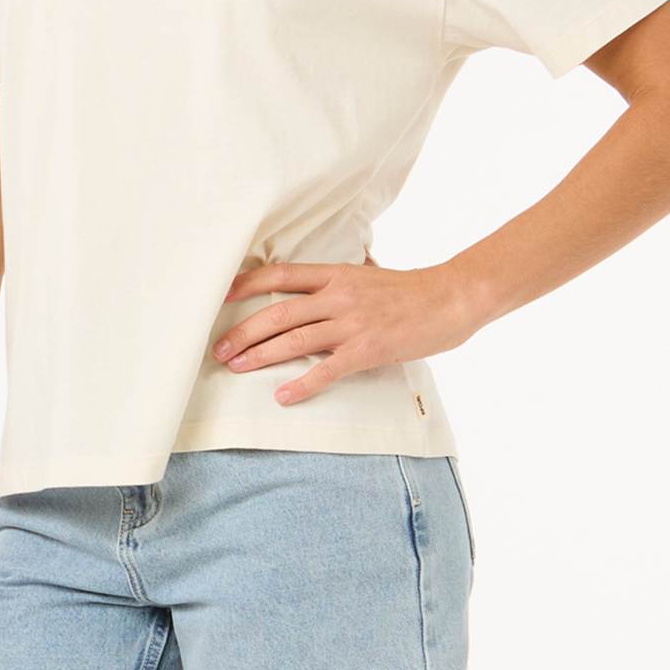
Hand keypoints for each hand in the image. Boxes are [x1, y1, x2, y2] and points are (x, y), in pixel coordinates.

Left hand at [212, 251, 481, 405]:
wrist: (450, 298)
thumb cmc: (410, 289)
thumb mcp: (369, 274)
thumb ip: (341, 278)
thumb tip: (319, 279)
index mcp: (335, 273)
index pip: (280, 274)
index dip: (246, 284)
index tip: (221, 297)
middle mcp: (338, 295)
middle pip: (278, 312)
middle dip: (244, 332)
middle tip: (219, 349)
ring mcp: (353, 322)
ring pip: (295, 339)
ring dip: (261, 356)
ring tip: (237, 368)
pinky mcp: (368, 349)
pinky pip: (328, 369)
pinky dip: (302, 384)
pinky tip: (282, 396)